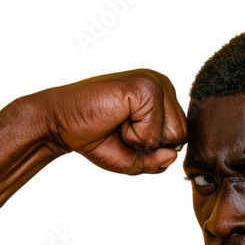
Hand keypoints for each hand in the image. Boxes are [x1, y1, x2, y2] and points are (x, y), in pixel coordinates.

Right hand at [35, 69, 187, 174]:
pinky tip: (116, 118)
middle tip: (121, 128)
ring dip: (142, 140)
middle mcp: (162, 85)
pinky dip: (134, 136)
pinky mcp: (145, 87)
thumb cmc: (97, 137)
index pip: (181, 137)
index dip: (153, 148)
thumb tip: (172, 154)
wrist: (63, 124)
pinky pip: (155, 133)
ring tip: (119, 122)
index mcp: (163, 98)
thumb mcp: (134, 159)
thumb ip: (158, 161)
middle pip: (181, 136)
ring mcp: (155, 83)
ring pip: (173, 135)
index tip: (126, 132)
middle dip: (150, 145)